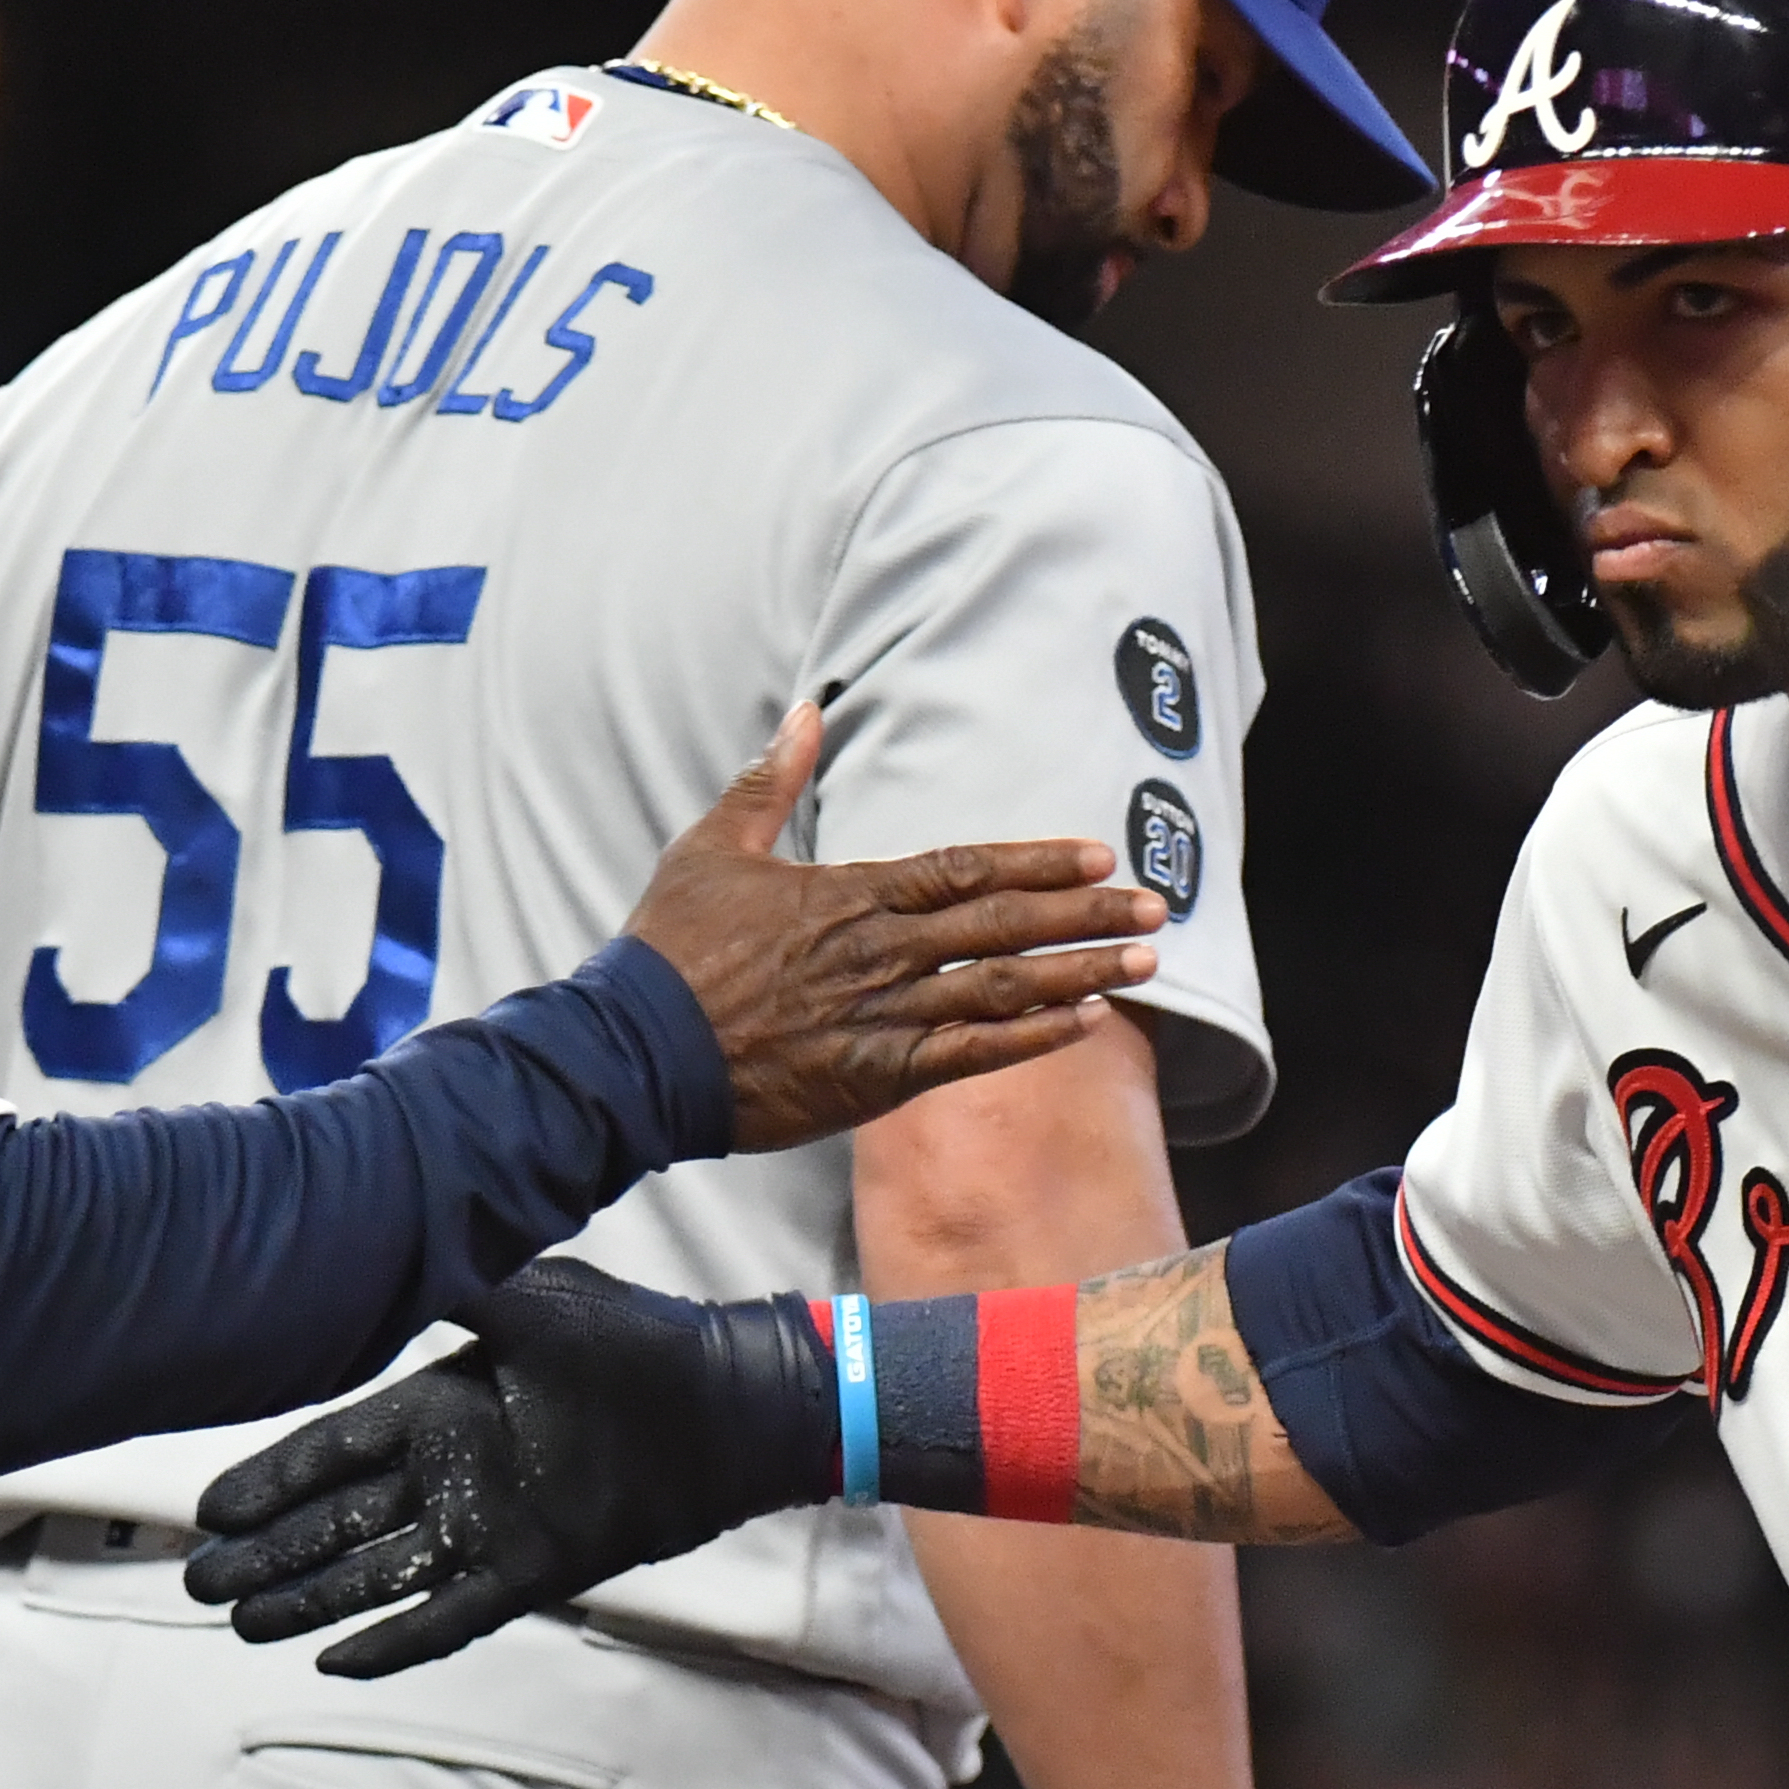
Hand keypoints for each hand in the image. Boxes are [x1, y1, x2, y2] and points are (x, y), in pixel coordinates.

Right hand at [188, 1258, 837, 1674]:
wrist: (730, 1403)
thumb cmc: (640, 1342)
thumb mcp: (540, 1302)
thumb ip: (461, 1290)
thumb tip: (387, 1250)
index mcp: (441, 1405)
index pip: (333, 1449)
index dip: (271, 1480)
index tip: (209, 1508)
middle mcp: (453, 1473)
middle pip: (339, 1520)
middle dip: (269, 1551)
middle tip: (198, 1580)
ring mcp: (490, 1526)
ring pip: (379, 1572)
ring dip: (311, 1599)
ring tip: (240, 1625)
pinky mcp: (536, 1570)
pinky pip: (452, 1615)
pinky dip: (398, 1640)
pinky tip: (337, 1661)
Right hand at [633, 706, 1166, 1150]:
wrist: (633, 1052)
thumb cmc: (670, 949)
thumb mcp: (713, 845)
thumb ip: (771, 778)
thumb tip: (807, 709)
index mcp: (850, 895)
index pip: (964, 870)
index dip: (1035, 863)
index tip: (1097, 855)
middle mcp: (880, 952)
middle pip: (1003, 925)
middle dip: (1086, 914)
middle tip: (1155, 904)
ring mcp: (882, 1018)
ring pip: (1002, 989)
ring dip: (1080, 972)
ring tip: (1146, 961)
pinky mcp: (874, 1079)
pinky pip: (970, 1056)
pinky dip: (1031, 1039)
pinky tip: (1085, 1024)